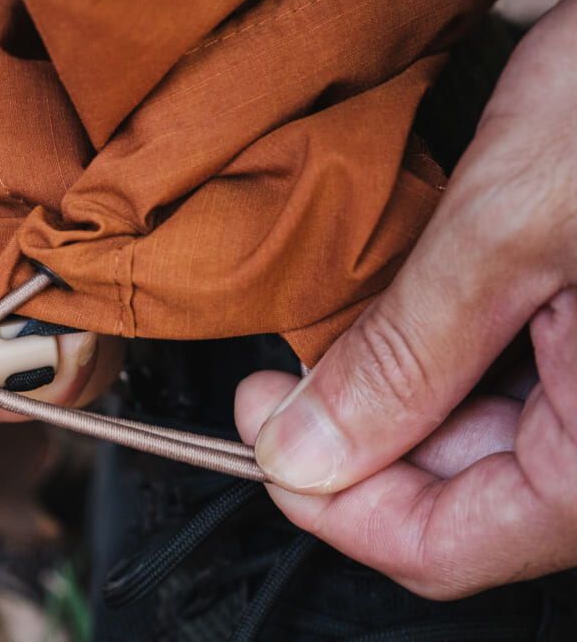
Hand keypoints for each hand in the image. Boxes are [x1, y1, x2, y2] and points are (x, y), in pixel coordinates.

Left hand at [235, 0, 576, 598]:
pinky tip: (402, 308)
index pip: (443, 546)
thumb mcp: (513, 227)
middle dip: (352, 438)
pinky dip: (437, 354)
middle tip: (277, 375)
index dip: (329, 504)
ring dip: (390, 393)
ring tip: (340, 328)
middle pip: (453, 496)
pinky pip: (503, 383)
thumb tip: (304, 453)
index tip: (259, 436)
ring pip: (471, 438)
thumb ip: (407, 358)